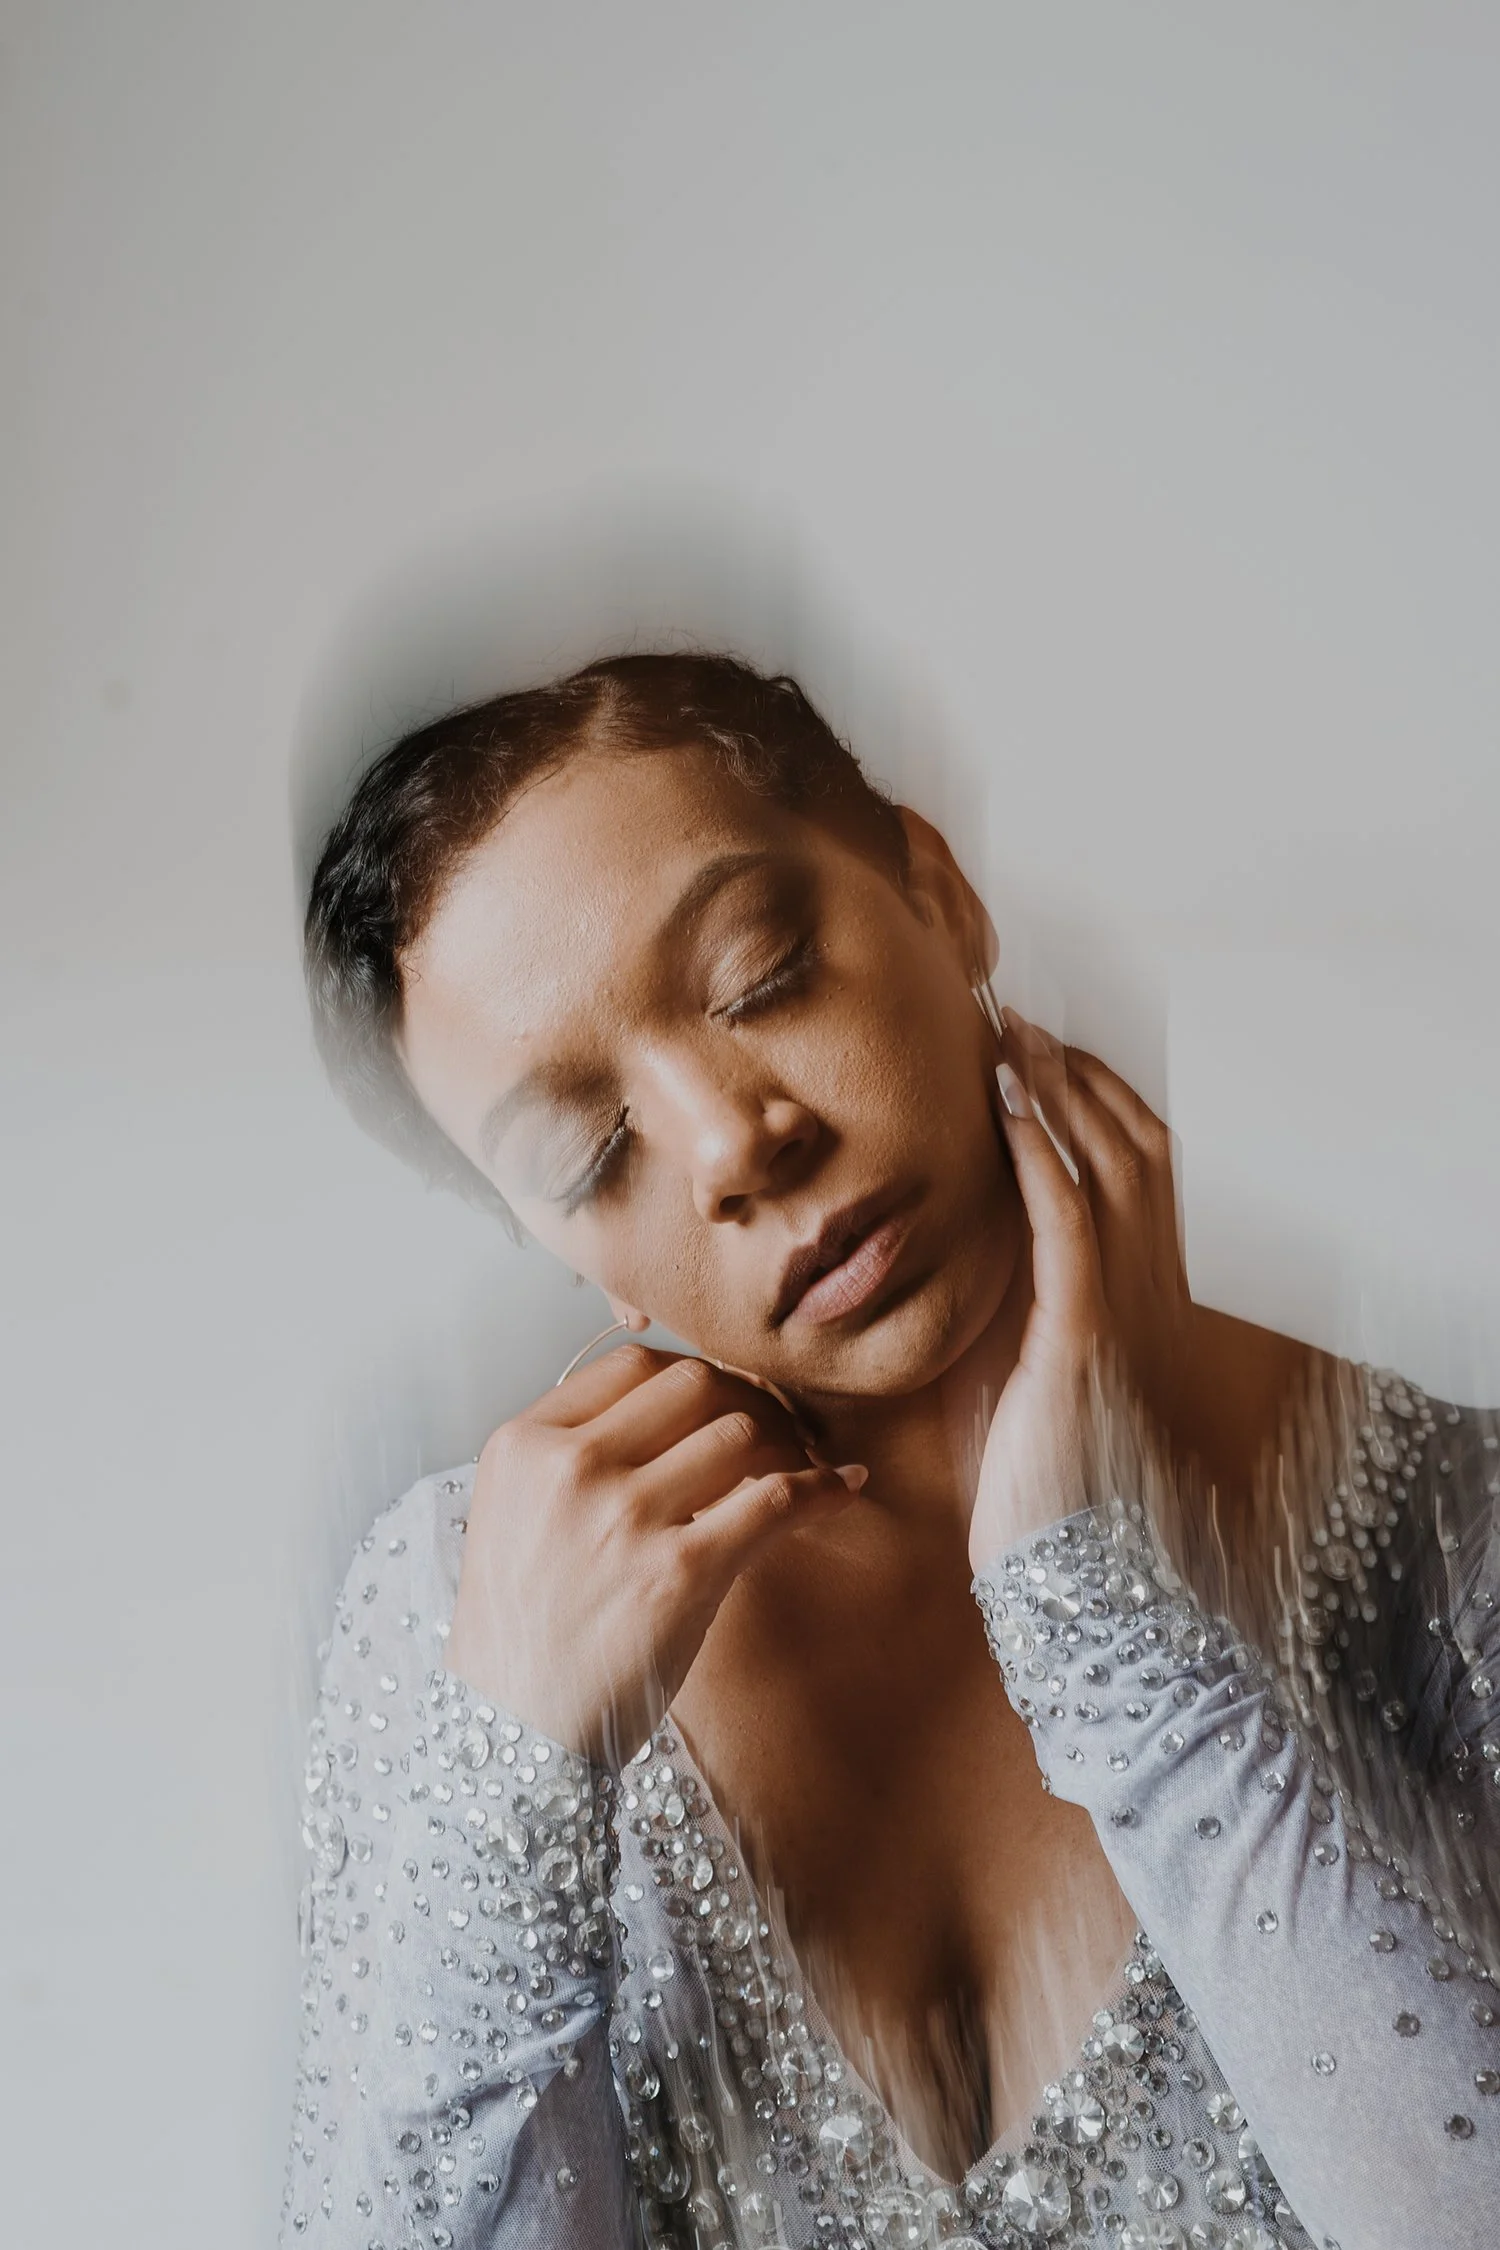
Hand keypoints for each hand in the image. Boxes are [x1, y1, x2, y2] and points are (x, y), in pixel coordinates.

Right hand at [446, 1346, 862, 1764]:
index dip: (691, 1379)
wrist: (513, 1734)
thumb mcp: (513, 1516)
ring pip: (741, 1431)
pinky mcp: (681, 1573)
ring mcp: (625, 1518)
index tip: (721, 1404)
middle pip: (694, 1385)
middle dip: (745, 1401)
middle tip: (774, 1431)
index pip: (633, 1366)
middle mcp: (571, 1468)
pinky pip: (776, 1500)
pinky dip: (822, 1489)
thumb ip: (570, 1455)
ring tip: (804, 1467)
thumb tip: (672, 1408)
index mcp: (523, 1445)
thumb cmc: (522, 1631)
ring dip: (786, 1446)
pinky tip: (844, 1489)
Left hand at [969, 1012, 1190, 1573]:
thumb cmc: (1028, 1484)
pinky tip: (1010, 1108)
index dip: (1096, 1103)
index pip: (1135, 1172)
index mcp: (1136, 1299)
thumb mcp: (1007, 1370)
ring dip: (1062, 1094)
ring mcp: (1123, 1312)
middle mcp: (1147, 1294)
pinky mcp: (1082, 1336)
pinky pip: (1070, 1223)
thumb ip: (994, 1302)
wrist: (1057, 1571)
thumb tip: (939, 1244)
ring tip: (1013, 1038)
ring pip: (1113, 1168)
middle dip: (1081, 1077)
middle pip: (1136, 1149)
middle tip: (1022, 1020)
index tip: (1040, 1053)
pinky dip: (1044, 1155)